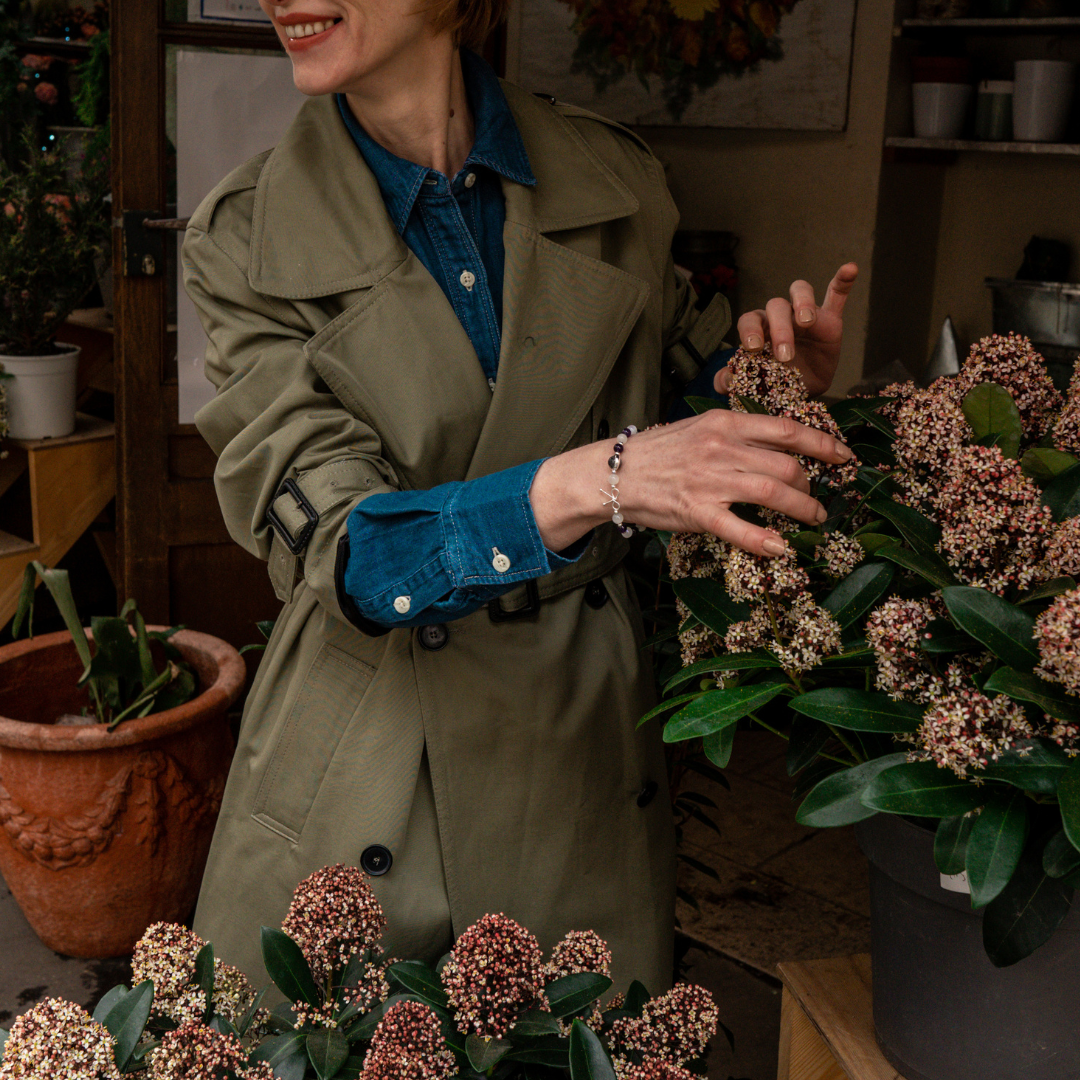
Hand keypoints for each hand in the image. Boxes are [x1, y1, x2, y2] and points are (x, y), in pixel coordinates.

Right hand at [529, 409, 853, 556]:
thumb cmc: (659, 453)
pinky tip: (784, 549)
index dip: (822, 444)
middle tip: (816, 496)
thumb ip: (736, 434)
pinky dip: (768, 541)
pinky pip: (742, 529)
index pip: (787, 430)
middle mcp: (721, 448)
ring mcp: (711, 481)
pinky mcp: (698, 512)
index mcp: (725, 423)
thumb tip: (776, 446)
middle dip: (812, 484)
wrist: (615, 473)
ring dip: (803, 509)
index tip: (844, 456)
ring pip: (774, 493)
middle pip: (788, 465)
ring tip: (813, 519)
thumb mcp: (700, 428)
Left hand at [716, 263, 858, 397]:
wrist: (804, 390)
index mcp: (759, 328)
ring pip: (801, 292)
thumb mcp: (755, 383)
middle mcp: (780, 316)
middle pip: (776, 306)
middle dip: (779, 329)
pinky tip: (850, 269)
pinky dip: (842, 281)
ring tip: (807, 321)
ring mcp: (806, 314)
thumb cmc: (776, 381)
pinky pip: (836, 294)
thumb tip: (724, 381)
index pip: (750, 319)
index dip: (750, 330)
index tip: (754, 348)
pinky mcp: (830, 319)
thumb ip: (732, 380)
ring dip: (803, 302)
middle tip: (784, 355)